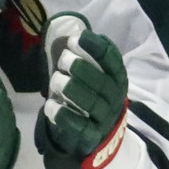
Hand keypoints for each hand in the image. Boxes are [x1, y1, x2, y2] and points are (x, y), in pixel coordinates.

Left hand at [32, 13, 129, 168]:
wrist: (98, 135)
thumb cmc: (92, 96)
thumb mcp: (96, 76)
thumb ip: (88, 57)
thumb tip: (74, 32)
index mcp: (118, 79)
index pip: (113, 61)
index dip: (95, 48)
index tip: (76, 38)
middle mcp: (115, 98)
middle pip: (102, 82)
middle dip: (81, 67)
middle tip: (63, 59)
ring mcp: (104, 118)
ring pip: (91, 102)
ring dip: (71, 88)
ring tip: (56, 80)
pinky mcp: (91, 136)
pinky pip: (79, 126)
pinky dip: (63, 114)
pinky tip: (49, 105)